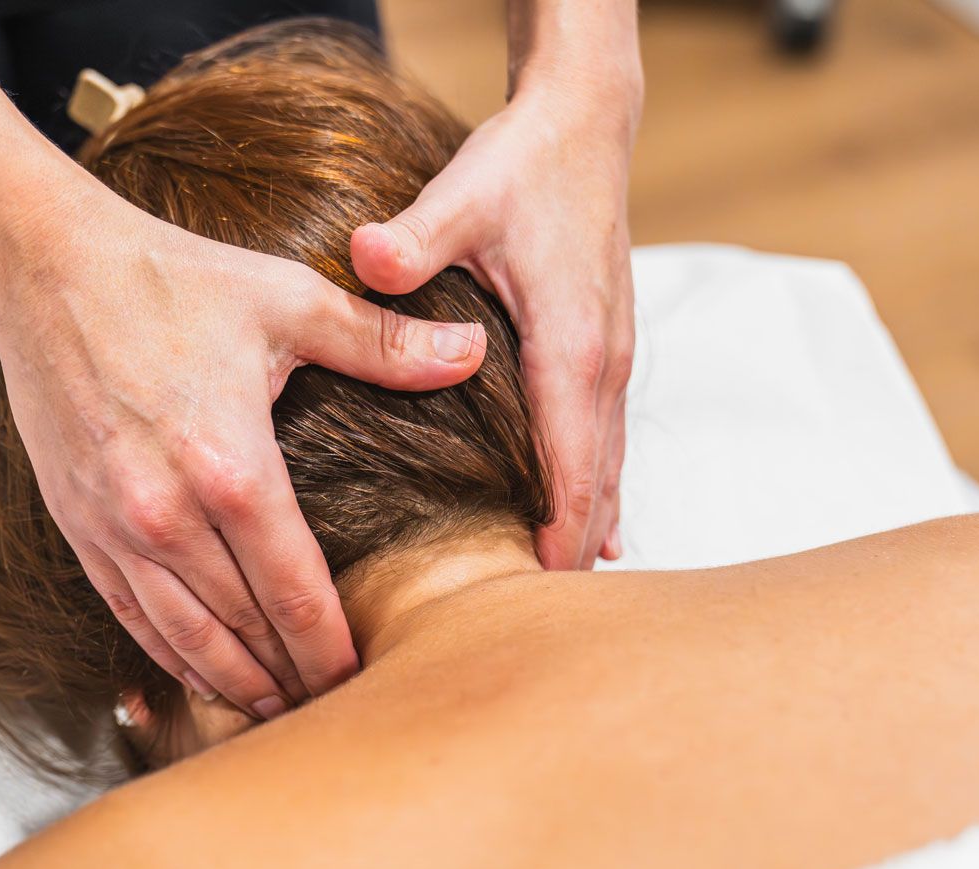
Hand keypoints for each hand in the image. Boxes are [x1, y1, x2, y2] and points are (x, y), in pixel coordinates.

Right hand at [0, 188, 487, 717]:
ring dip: (235, 683)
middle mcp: (168, 513)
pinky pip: (131, 615)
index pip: (295, 592)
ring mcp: (116, 527)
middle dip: (293, 678)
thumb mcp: (286, 298)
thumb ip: (382, 342)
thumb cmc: (172, 279)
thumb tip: (473, 353)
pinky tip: (205, 677)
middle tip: (336, 711)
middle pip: (244, 629)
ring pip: (185, 637)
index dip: (333, 648)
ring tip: (279, 711)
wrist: (46, 269)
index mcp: (231, 468)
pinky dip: (171, 656)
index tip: (366, 680)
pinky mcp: (80, 525)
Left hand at [351, 77, 638, 568]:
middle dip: (568, 557)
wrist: (583, 125)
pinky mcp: (602, 352)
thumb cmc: (522, 165)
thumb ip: (411, 241)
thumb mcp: (459, 198)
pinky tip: (589, 535)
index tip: (536, 600)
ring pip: (606, 469)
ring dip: (585, 533)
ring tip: (561, 606)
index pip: (570, 464)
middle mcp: (601, 365)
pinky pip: (605, 443)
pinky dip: (595, 494)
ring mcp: (609, 360)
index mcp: (570, 347)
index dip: (556, 535)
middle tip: (537, 633)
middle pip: (594, 485)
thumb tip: (368, 258)